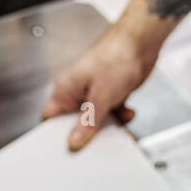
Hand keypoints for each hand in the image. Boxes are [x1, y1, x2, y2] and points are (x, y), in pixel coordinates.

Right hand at [41, 24, 156, 150]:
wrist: (141, 43)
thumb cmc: (116, 57)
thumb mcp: (100, 97)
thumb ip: (88, 122)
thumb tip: (74, 142)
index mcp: (65, 90)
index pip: (49, 117)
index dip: (54, 134)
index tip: (66, 148)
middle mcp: (77, 92)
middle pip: (74, 123)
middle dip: (88, 133)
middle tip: (98, 140)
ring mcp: (93, 94)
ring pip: (96, 121)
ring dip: (109, 125)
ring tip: (118, 122)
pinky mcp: (110, 94)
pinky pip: (111, 114)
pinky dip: (120, 117)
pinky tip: (128, 112)